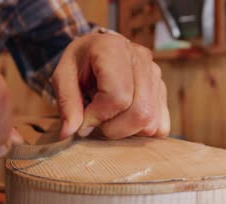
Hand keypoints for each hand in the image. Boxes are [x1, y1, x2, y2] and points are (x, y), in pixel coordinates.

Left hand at [52, 33, 169, 138]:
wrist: (96, 51)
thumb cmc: (79, 63)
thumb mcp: (63, 78)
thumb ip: (66, 104)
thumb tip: (69, 133)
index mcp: (114, 49)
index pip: (118, 97)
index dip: (98, 116)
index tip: (84, 118)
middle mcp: (141, 58)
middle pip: (140, 112)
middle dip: (114, 128)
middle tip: (97, 122)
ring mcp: (156, 74)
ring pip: (151, 122)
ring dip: (127, 131)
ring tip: (110, 117)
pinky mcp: (163, 90)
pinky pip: (161, 126)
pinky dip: (141, 131)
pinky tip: (125, 120)